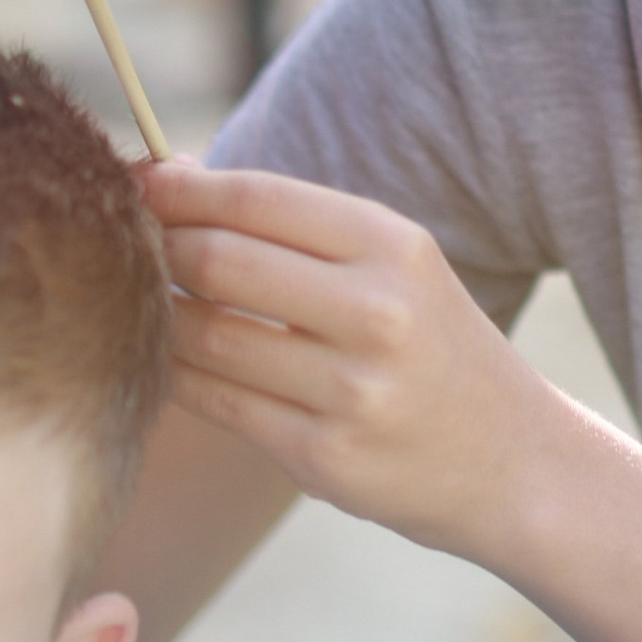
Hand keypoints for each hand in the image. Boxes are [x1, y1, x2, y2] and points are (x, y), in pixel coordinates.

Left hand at [142, 161, 568, 561]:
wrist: (515, 464)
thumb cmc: (433, 350)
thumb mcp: (396, 269)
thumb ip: (294, 227)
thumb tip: (173, 177)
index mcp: (395, 248)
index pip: (260, 199)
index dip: (182, 189)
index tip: (136, 182)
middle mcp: (378, 314)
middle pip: (220, 262)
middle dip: (158, 248)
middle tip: (126, 245)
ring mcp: (351, 390)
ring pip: (205, 337)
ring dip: (157, 316)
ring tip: (141, 302)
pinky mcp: (323, 456)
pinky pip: (217, 403)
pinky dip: (177, 376)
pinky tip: (168, 360)